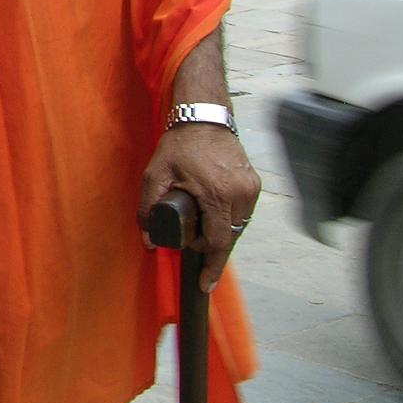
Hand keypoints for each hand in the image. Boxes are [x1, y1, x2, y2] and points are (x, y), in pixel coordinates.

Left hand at [138, 124, 260, 292]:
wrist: (203, 118)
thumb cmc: (179, 145)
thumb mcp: (155, 175)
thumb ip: (148, 208)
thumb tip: (149, 241)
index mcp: (218, 195)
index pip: (218, 242)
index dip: (210, 265)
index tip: (205, 283)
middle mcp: (241, 194)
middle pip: (229, 237)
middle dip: (211, 249)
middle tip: (194, 253)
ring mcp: (251, 189)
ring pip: (238, 227)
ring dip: (221, 234)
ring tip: (201, 232)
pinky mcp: (254, 183)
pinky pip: (243, 213)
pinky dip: (228, 220)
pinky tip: (213, 219)